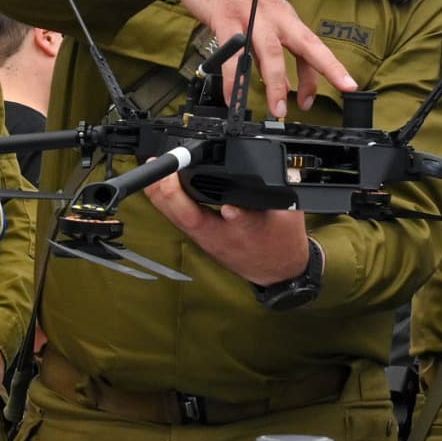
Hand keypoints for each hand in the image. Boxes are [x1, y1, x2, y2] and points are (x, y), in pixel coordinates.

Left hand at [144, 174, 311, 285]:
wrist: (277, 271)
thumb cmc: (282, 241)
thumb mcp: (290, 214)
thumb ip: (281, 191)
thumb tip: (275, 169)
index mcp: (253, 232)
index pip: (245, 223)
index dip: (238, 216)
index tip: (231, 208)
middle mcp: (225, 239)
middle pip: (194, 220)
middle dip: (175, 196)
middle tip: (165, 170)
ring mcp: (208, 240)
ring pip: (178, 219)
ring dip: (161, 196)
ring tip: (151, 172)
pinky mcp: (201, 238)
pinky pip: (178, 219)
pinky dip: (165, 201)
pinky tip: (156, 187)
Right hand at [158, 0, 355, 118]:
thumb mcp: (257, 16)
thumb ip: (267, 48)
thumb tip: (279, 83)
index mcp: (284, 15)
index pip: (312, 45)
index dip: (329, 68)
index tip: (344, 88)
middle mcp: (273, 14)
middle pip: (304, 44)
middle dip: (324, 70)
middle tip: (329, 98)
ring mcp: (250, 13)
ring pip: (270, 51)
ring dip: (276, 83)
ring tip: (278, 108)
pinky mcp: (224, 16)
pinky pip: (232, 53)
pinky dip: (233, 78)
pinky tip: (234, 96)